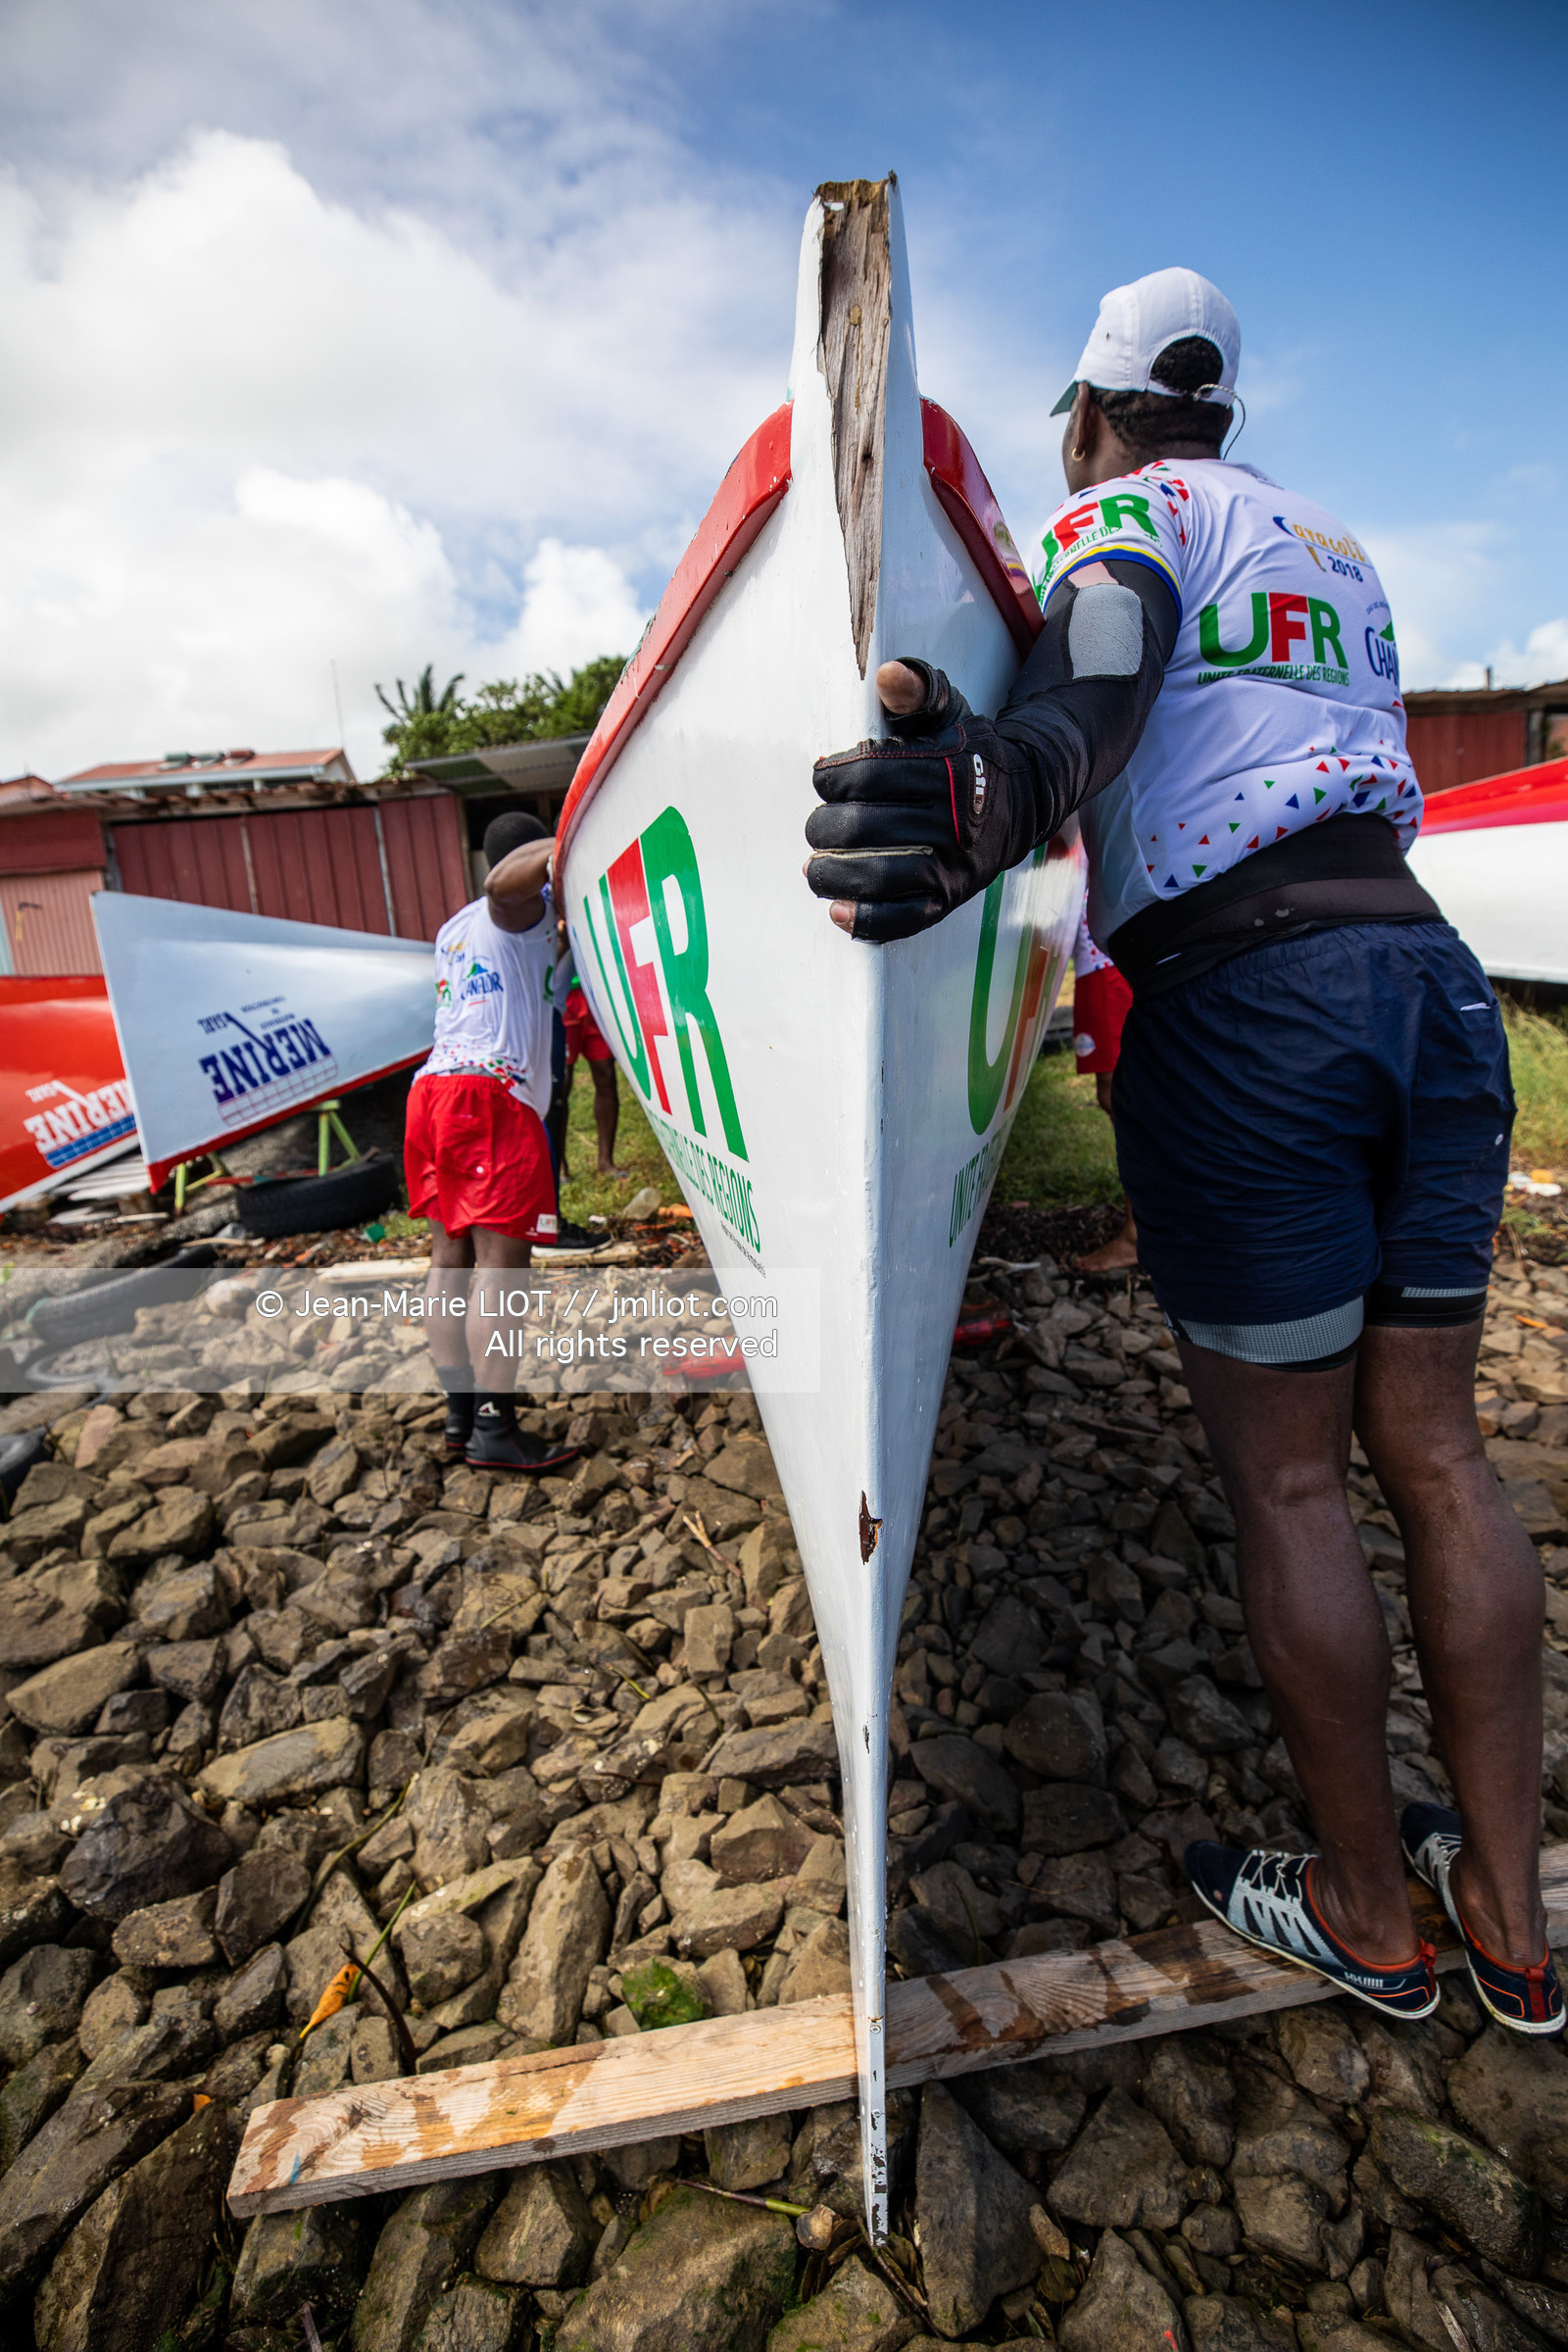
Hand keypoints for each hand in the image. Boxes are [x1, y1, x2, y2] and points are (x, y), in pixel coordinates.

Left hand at [804, 659, 1028, 941]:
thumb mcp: (948, 712)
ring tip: (814, 867)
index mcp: (945, 770)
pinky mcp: (951, 898)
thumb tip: (887, 674)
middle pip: (862, 828)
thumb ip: (917, 691)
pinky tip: (837, 910)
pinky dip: (866, 920)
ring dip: (831, 875)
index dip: (830, 778)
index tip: (823, 778)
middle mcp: (952, 821)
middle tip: (818, 824)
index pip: (867, 776)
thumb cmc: (966, 753)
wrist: (1024, 798)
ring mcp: (953, 865)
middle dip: (824, 827)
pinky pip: (904, 919)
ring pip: (877, 877)